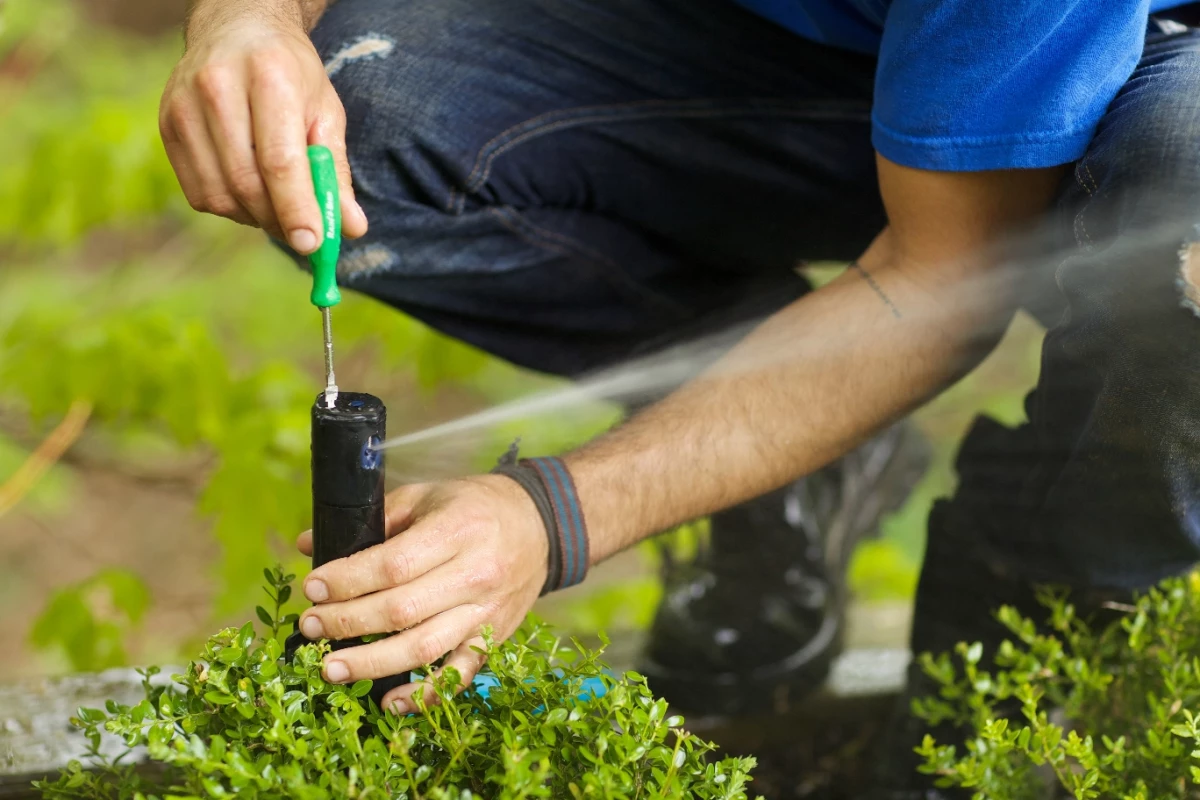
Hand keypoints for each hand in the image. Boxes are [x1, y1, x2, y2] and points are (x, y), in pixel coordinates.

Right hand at [158, 11, 366, 251]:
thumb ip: (336, 171)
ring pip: (220, 195)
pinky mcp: (167, 126)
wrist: (237, 29)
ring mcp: (183, 107)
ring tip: (279, 204)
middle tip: (303, 233)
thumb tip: (351, 228)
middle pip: (247, 183)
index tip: (313, 244)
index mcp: (268, 76)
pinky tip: (249, 190)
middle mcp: (217, 88)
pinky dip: (230, 208)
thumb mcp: (325, 111)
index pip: (280, 161)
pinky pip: (200, 194)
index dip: (297, 209)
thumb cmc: (291, 74)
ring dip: (256, 218)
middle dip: (279, 221)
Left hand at [295, 475, 548, 712]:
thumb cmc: (475, 507)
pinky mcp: (495, 637)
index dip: (347, 581)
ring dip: (372, 663)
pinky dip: (424, 694)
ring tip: (331, 668)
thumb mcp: (428, 496)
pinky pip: (459, 674)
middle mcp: (475, 574)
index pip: (392, 565)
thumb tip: (308, 543)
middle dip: (347, 623)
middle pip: (401, 610)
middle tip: (310, 627)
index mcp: (457, 530)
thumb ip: (374, 521)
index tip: (313, 588)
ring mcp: (486, 611)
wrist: (540, 525)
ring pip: (424, 647)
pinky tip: (389, 701)